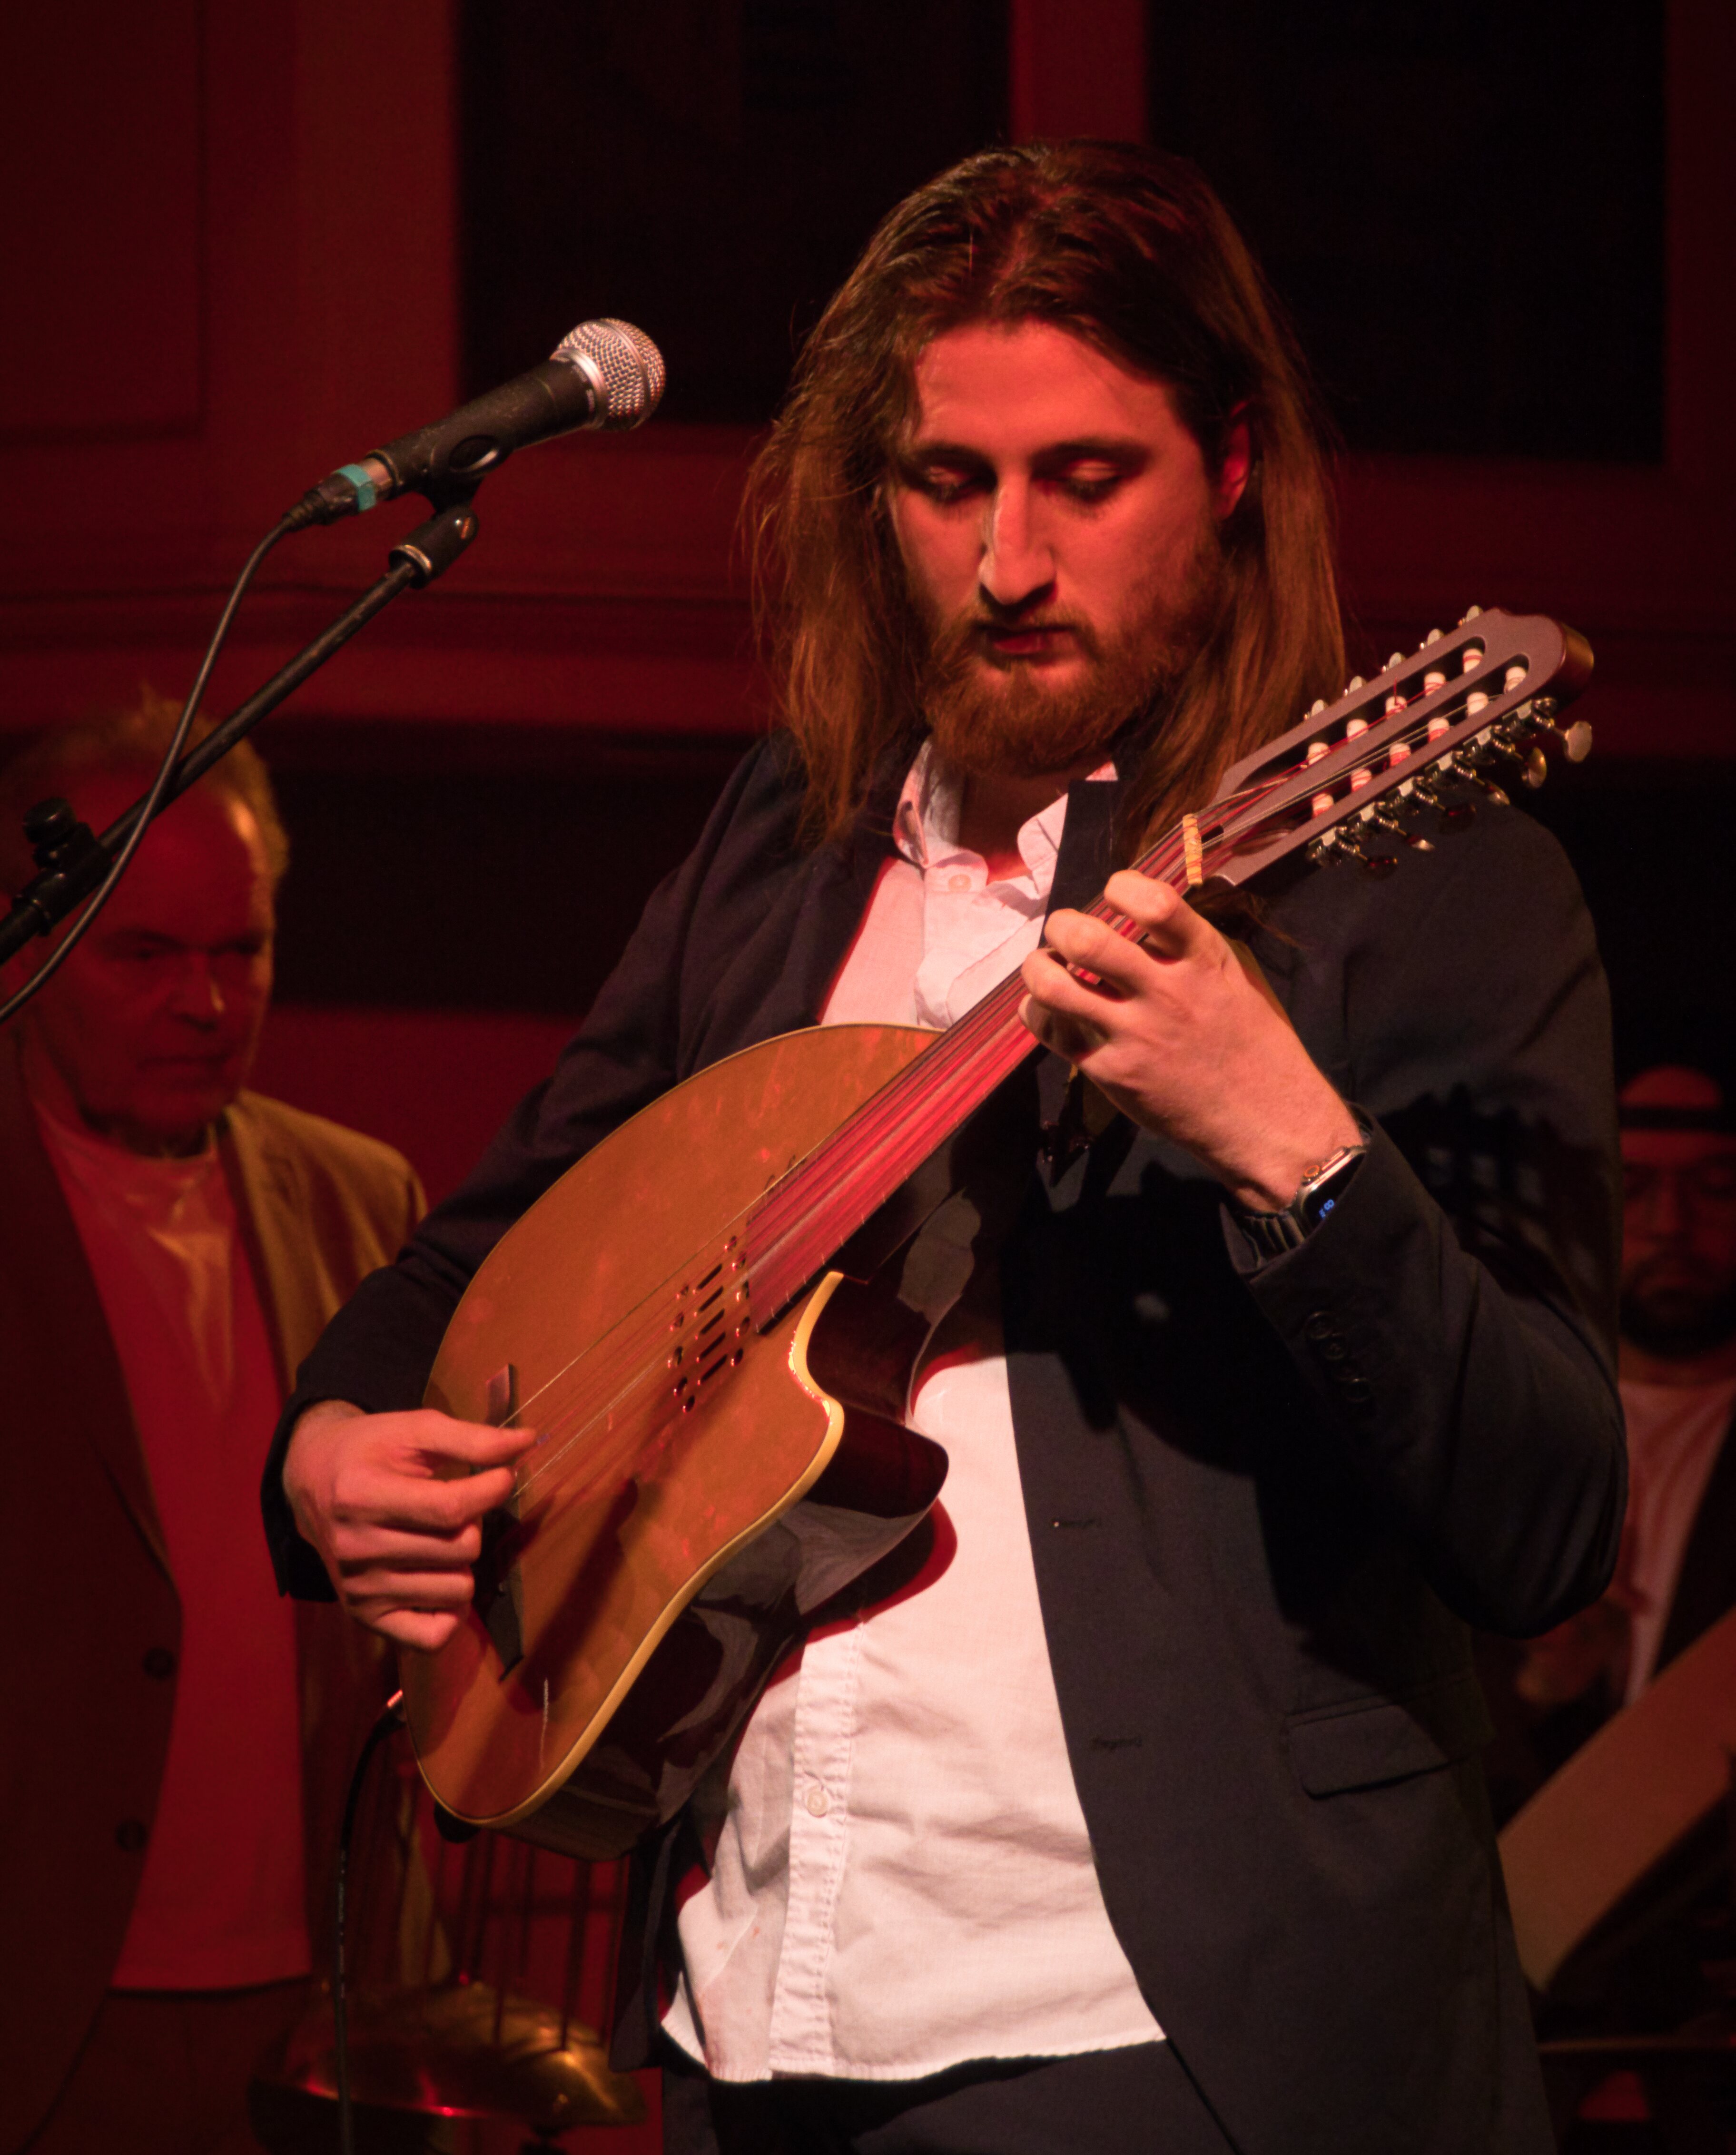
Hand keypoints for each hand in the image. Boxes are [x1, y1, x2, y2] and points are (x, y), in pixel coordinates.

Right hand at [283, 1400, 536, 1650]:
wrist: (312, 1479)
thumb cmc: (371, 1450)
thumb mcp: (416, 1429)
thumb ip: (473, 1439)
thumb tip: (529, 1442)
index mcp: (361, 1496)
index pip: (450, 1508)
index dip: (493, 1490)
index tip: (503, 1476)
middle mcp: (354, 1550)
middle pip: (460, 1549)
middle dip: (474, 1522)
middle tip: (452, 1506)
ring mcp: (359, 1589)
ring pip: (457, 1589)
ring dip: (463, 1562)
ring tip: (438, 1538)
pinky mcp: (364, 1616)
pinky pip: (432, 1636)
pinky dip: (450, 1611)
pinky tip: (439, 1578)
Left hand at [1019, 870, 1359, 1209]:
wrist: (1264, 1120)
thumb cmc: (1255, 1041)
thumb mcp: (1239, 974)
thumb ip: (1192, 941)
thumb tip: (1144, 910)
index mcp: (1203, 959)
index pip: (1154, 902)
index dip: (1120, 886)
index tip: (1114, 894)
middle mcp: (1165, 992)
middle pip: (1086, 940)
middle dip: (1063, 925)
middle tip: (1066, 931)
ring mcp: (1134, 1035)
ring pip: (1054, 986)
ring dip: (1038, 966)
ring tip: (1045, 965)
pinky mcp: (1110, 1072)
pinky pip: (1051, 1030)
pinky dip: (1039, 1010)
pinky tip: (1049, 1006)